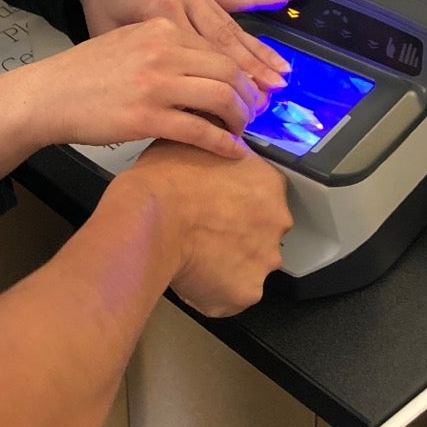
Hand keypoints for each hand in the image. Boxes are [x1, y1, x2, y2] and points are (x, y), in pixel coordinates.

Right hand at [13, 18, 264, 158]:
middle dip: (248, 95)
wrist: (47, 95)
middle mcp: (163, 50)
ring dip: (240, 118)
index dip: (241, 71)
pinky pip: (201, 131)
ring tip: (242, 131)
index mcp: (160, 28)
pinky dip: (223, 143)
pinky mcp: (148, 118)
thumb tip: (202, 71)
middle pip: (228, 71)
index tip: (250, 88)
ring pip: (221, 98)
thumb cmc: (83, 74)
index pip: (217, 47)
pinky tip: (231, 151)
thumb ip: (164, 48)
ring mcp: (157, 84)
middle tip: (253, 112)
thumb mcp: (127, 42)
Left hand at [68, 0, 293, 95]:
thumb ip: (142, 66)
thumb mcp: (110, 38)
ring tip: (282, 72)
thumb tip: (171, 102)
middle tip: (271, 95)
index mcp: (160, 14)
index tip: (241, 105)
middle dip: (251, 71)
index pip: (201, 56)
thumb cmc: (102, 5)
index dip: (223, 83)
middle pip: (224, 42)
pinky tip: (283, 0)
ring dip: (259, 49)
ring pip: (232, 25)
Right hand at [116, 138, 292, 317]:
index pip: (264, 195)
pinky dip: (216, 292)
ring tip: (194, 254)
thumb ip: (217, 144)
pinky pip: (233, 296)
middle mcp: (277, 221)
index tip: (218, 205)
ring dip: (228, 262)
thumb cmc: (164, 179)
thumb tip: (214, 130)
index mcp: (269, 183)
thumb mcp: (196, 139)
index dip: (237, 201)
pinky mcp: (247, 291)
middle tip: (203, 229)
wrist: (149, 217)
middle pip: (261, 231)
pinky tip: (193, 276)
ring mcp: (264, 258)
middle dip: (237, 233)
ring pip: (249, 264)